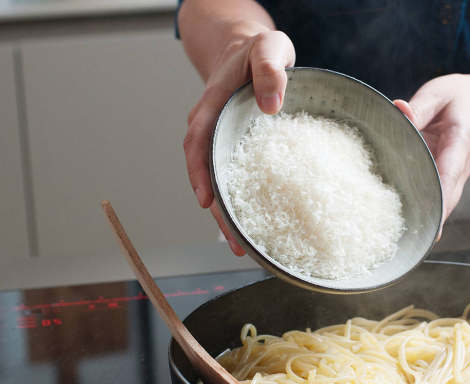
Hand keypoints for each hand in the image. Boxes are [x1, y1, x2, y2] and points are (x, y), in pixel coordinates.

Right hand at [183, 24, 294, 255]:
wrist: (250, 52)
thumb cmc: (258, 51)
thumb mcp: (269, 49)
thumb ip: (270, 70)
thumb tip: (271, 106)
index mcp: (212, 107)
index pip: (198, 143)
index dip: (200, 173)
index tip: (207, 201)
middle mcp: (211, 128)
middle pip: (206, 173)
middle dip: (217, 210)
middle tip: (234, 244)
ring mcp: (222, 141)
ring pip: (219, 182)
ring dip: (228, 214)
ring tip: (244, 248)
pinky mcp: (237, 150)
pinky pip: (236, 178)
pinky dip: (242, 201)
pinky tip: (257, 225)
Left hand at [394, 74, 469, 234]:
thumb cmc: (461, 98)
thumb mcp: (439, 94)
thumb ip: (419, 107)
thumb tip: (398, 110)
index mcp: (461, 140)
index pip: (451, 169)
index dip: (441, 192)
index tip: (433, 213)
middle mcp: (463, 164)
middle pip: (449, 196)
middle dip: (434, 217)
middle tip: (412, 238)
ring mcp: (459, 176)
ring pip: (446, 203)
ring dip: (431, 219)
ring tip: (408, 238)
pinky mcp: (451, 182)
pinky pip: (441, 200)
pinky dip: (428, 212)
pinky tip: (409, 226)